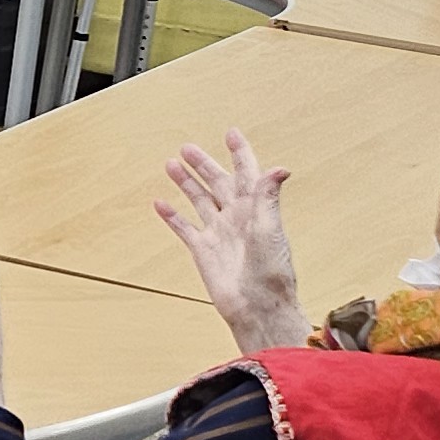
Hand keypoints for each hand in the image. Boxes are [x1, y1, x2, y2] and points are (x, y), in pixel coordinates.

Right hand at [154, 129, 307, 355]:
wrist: (257, 306)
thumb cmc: (270, 272)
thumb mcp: (271, 229)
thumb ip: (268, 197)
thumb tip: (279, 168)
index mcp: (255, 209)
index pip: (247, 173)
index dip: (240, 153)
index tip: (231, 134)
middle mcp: (236, 217)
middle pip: (217, 183)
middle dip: (203, 164)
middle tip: (188, 148)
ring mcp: (218, 233)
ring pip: (199, 200)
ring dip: (186, 182)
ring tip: (171, 165)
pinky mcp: (203, 250)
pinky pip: (184, 227)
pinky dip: (172, 216)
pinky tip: (160, 203)